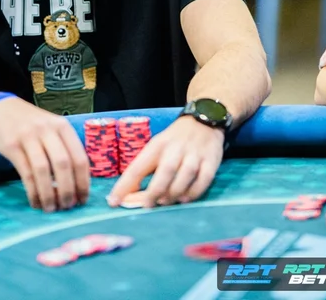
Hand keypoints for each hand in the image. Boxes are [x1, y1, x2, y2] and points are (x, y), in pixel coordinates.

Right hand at [0, 98, 89, 211]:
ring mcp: (29, 136)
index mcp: (62, 126)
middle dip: (68, 190)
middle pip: (63, 164)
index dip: (83, 182)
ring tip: (51, 208)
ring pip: (43, 170)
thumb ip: (64, 147)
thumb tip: (77, 182)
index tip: (83, 199)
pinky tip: (35, 201)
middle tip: (67, 207)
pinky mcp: (12, 146)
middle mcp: (48, 130)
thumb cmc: (30, 123)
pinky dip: (33, 191)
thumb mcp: (51, 127)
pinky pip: (26, 173)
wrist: (0, 108)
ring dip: (49, 194)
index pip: (79, 157)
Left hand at [108, 116, 224, 206]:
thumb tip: (130, 195)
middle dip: (154, 192)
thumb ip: (147, 168)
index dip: (125, 185)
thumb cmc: (175, 140)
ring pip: (184, 176)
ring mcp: (194, 154)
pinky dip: (194, 192)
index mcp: (157, 145)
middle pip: (165, 172)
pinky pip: (203, 180)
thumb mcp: (158, 146)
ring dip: (174, 193)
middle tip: (147, 205)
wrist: (204, 120)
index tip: (113, 201)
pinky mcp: (211, 160)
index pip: (138, 167)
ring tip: (166, 202)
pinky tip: (185, 199)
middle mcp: (175, 149)